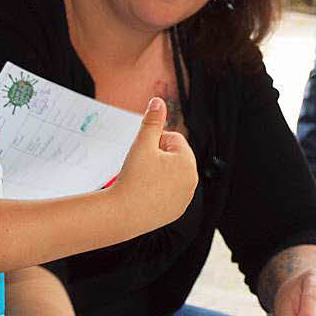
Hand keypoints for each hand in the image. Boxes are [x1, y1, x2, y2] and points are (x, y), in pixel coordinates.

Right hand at [113, 97, 197, 232]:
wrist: (123, 214)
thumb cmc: (133, 178)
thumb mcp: (142, 144)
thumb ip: (152, 121)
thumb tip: (158, 101)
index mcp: (187, 161)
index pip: (172, 139)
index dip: (154, 143)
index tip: (143, 156)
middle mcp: (192, 180)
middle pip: (173, 157)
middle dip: (157, 158)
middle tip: (141, 169)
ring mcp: (186, 197)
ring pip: (170, 175)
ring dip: (158, 174)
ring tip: (143, 182)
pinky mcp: (177, 210)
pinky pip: (168, 193)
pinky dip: (158, 191)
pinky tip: (145, 195)